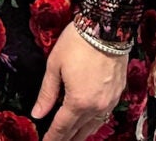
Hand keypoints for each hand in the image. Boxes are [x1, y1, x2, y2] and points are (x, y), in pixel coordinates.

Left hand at [30, 22, 126, 140]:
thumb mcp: (54, 65)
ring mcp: (110, 101)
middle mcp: (96, 106)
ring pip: (94, 126)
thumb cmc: (78, 42)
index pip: (62, 128)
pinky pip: (105, 115)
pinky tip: (89, 120)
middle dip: (67, 139)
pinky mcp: (118, 93)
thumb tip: (37, 113)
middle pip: (79, 132)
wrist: (106, 27)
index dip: (52, 138)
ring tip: (72, 137)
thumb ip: (47, 93)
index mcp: (78, 102)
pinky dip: (95, 121)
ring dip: (82, 133)